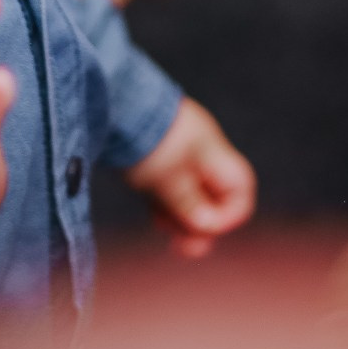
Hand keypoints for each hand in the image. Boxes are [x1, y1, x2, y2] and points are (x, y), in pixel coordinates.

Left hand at [126, 98, 255, 259]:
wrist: (107, 100)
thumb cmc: (143, 138)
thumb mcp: (168, 177)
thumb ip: (189, 205)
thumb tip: (204, 229)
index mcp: (212, 151)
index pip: (240, 189)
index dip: (229, 216)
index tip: (203, 228)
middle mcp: (199, 153)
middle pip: (215, 198)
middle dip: (201, 225)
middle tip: (183, 248)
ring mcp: (177, 155)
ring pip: (191, 197)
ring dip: (182, 220)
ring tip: (165, 230)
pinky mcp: (154, 160)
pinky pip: (170, 191)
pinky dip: (167, 208)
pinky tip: (157, 220)